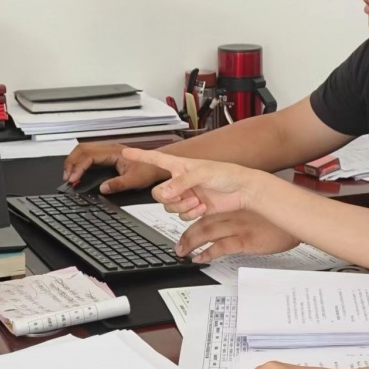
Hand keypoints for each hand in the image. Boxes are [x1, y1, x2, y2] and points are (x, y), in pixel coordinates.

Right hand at [63, 143, 166, 193]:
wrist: (159, 164)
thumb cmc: (149, 170)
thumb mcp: (135, 180)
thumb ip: (119, 184)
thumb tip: (102, 189)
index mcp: (114, 152)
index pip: (89, 155)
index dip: (79, 166)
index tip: (73, 178)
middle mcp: (110, 148)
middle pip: (82, 149)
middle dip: (71, 162)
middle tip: (67, 177)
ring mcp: (108, 150)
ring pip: (84, 150)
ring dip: (74, 161)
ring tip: (70, 176)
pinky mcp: (108, 154)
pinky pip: (89, 154)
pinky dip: (80, 162)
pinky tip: (78, 172)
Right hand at [120, 148, 253, 219]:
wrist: (242, 190)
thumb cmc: (226, 174)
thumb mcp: (202, 173)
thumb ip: (181, 183)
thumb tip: (164, 194)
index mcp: (180, 166)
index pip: (155, 158)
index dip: (140, 156)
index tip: (126, 153)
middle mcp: (180, 181)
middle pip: (158, 193)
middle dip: (169, 197)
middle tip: (183, 195)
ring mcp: (186, 195)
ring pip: (169, 207)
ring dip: (182, 206)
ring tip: (198, 200)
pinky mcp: (194, 208)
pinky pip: (181, 215)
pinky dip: (190, 213)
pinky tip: (202, 207)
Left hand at [176, 211, 298, 261]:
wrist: (294, 221)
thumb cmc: (276, 218)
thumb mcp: (254, 211)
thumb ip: (237, 214)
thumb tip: (223, 224)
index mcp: (234, 206)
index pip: (204, 211)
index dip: (190, 220)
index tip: (182, 228)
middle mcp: (233, 215)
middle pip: (202, 223)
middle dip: (186, 236)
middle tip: (177, 247)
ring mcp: (239, 228)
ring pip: (207, 233)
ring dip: (191, 244)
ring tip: (183, 253)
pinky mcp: (246, 241)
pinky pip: (222, 247)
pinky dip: (208, 253)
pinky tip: (201, 258)